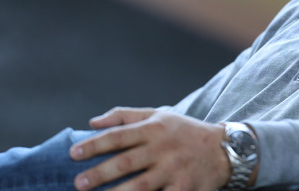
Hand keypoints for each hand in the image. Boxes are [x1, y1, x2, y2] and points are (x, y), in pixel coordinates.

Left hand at [69, 107, 230, 190]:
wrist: (225, 149)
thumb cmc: (186, 132)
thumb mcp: (161, 115)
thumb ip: (126, 116)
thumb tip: (93, 122)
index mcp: (155, 128)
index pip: (119, 136)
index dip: (95, 144)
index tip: (73, 154)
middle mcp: (164, 148)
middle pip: (126, 162)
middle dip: (100, 173)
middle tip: (78, 183)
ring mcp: (174, 169)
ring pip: (140, 186)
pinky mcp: (184, 188)